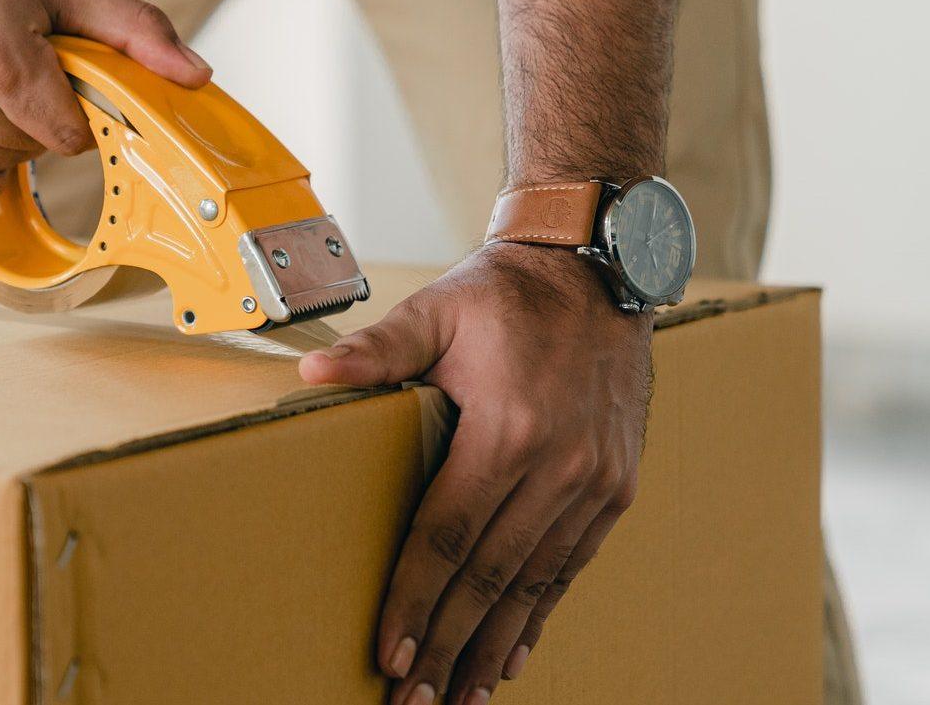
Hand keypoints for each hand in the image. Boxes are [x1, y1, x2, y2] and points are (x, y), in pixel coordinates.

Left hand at [299, 242, 650, 704]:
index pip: (448, 536)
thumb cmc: (506, 292)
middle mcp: (560, 466)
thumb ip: (379, 349)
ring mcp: (595, 482)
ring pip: (534, 584)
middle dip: (446, 645)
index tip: (388, 653)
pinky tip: (511, 655)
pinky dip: (540, 615)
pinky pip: (571, 567)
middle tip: (412, 700)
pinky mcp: (616, 487)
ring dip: (493, 647)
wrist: (599, 267)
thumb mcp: (438, 309)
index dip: (414, 600)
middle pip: (490, 577)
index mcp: (511, 428)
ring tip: (458, 697)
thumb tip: (314, 376)